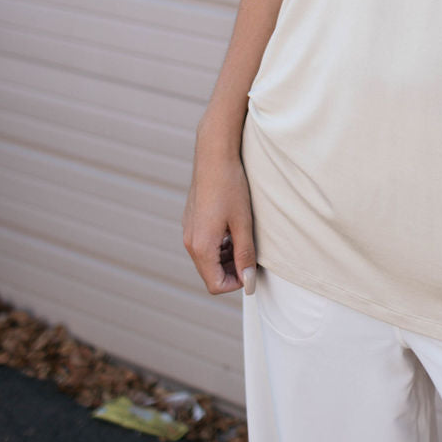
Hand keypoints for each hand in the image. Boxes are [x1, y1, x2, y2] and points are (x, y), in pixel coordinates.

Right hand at [182, 143, 256, 295]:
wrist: (214, 157)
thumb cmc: (230, 187)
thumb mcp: (243, 223)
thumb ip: (245, 254)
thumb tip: (248, 280)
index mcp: (201, 247)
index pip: (215, 285)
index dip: (237, 283)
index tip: (252, 268)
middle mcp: (190, 242)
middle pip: (210, 274)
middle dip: (232, 270)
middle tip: (251, 254)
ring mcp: (189, 231)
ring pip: (208, 259)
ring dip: (227, 257)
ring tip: (244, 238)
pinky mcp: (191, 221)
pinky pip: (204, 244)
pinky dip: (219, 244)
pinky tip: (233, 227)